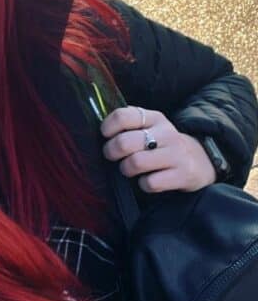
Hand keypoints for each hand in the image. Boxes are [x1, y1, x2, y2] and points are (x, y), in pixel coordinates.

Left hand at [100, 106, 215, 192]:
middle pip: (124, 142)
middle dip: (111, 152)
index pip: (123, 116)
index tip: (105, 136)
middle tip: (113, 156)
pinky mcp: (182, 174)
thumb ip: (129, 125)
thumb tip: (99, 130)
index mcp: (154, 118)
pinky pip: (150, 183)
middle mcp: (166, 133)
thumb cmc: (162, 144)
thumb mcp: (150, 127)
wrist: (201, 160)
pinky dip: (143, 184)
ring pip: (135, 163)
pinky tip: (146, 180)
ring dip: (126, 169)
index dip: (108, 127)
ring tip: (128, 168)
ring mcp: (176, 154)